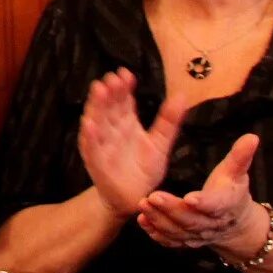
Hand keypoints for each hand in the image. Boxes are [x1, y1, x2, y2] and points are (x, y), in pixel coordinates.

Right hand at [76, 69, 184, 221]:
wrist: (136, 199)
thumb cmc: (145, 170)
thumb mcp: (161, 143)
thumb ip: (169, 121)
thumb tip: (182, 96)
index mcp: (126, 123)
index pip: (124, 100)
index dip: (124, 87)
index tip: (126, 74)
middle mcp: (112, 130)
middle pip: (108, 106)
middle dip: (109, 91)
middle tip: (112, 78)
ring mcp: (102, 144)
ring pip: (97, 120)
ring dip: (96, 105)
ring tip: (99, 90)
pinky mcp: (97, 162)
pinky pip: (92, 147)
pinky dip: (90, 136)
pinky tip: (90, 123)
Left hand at [139, 134, 261, 250]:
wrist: (234, 223)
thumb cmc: (231, 190)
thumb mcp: (236, 172)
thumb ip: (240, 156)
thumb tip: (253, 137)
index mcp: (226, 204)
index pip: (215, 205)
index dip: (204, 203)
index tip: (189, 198)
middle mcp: (211, 224)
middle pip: (191, 220)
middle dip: (171, 209)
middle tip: (152, 197)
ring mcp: (197, 235)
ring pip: (178, 231)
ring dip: (159, 220)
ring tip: (142, 204)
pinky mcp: (185, 240)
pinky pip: (171, 240)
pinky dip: (156, 233)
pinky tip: (142, 221)